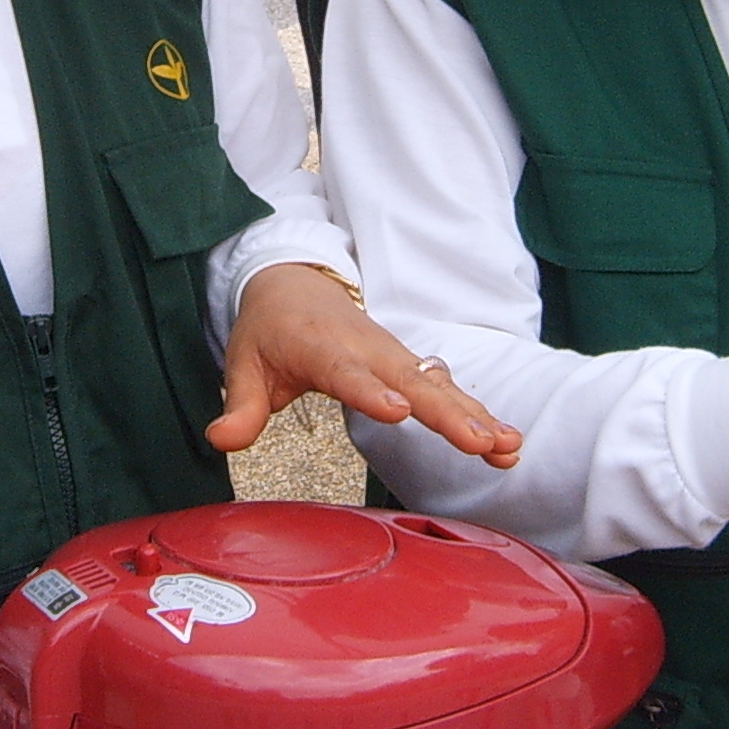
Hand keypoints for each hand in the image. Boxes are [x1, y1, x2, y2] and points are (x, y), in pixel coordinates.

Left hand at [208, 263, 519, 468]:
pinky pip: (446, 388)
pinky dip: (477, 411)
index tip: (398, 411)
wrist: (295, 281)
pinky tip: (506, 441)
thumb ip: (239, 407)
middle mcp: (366, 348)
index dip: (372, 393)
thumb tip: (221, 440)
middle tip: (481, 444)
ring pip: (439, 386)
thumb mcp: (243, 362)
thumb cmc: (268, 328)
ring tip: (507, 448)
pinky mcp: (409, 365)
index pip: (348, 374)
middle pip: (411, 383)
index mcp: (321, 348)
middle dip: (448, 414)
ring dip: (475, 416)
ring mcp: (394, 355)